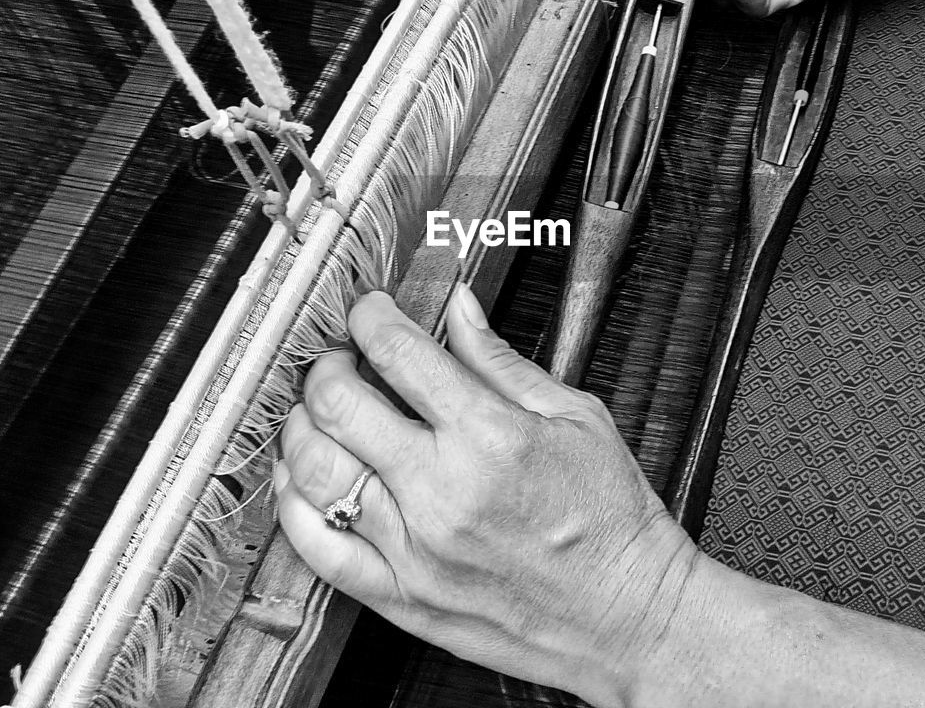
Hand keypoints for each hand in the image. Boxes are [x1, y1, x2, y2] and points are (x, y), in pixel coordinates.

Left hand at [275, 287, 700, 707]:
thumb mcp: (576, 418)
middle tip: (341, 359)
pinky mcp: (401, 596)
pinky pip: (318, 547)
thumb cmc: (610, 519)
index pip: (398, 352)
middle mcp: (443, 490)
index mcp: (490, 435)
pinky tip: (306, 480)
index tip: (369, 311)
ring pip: (315, 469)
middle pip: (338, 403)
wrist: (628, 614)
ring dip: (303, 426)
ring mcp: (414, 548)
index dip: (371, 317)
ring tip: (319, 414)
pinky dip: (296, 504)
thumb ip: (502, 362)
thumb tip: (459, 310)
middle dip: (328, 365)